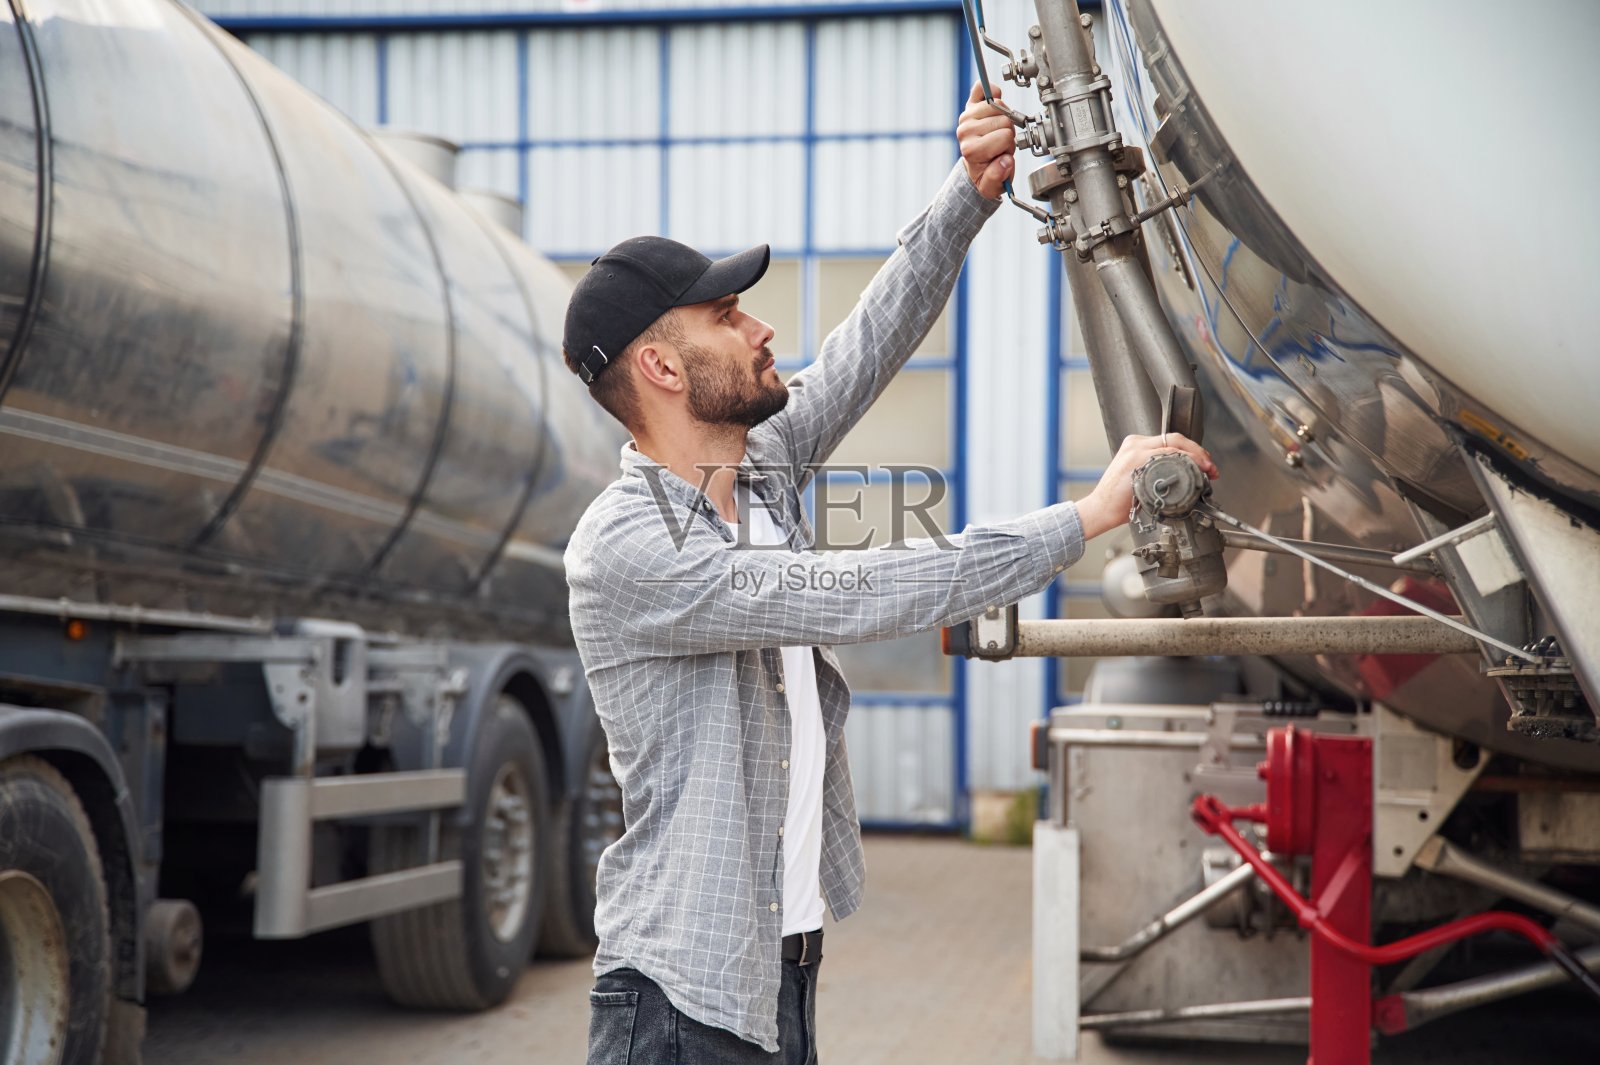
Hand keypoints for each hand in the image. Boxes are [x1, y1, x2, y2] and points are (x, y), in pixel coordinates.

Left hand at [957, 81, 1015, 199]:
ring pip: (1000, 105)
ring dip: (1004, 119)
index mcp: (970, 150)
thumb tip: (1006, 161)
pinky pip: (982, 87)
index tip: (1002, 154)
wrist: (976, 165)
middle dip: (1007, 133)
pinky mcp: (969, 105)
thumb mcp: (992, 186)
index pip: (1005, 137)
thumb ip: (997, 177)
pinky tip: (993, 105)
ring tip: (996, 133)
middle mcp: (964, 130)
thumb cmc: (987, 173)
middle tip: (1000, 144)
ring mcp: (966, 116)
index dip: (1009, 147)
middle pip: (1004, 120)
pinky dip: (991, 91)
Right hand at [1075, 433, 1218, 539]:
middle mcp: (1136, 444)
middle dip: (1198, 452)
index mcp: (1136, 446)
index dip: (1193, 450)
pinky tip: (1194, 469)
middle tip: (1210, 467)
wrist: (1101, 510)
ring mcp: (1135, 450)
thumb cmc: (1119, 501)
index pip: (1171, 441)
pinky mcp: (1135, 459)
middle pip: (1176, 438)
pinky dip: (1184, 460)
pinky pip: (1166, 453)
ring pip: (1174, 443)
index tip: (1204, 464)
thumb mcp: (1140, 480)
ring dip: (1195, 456)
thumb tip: (1181, 477)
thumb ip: (1156, 472)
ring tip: (1206, 469)